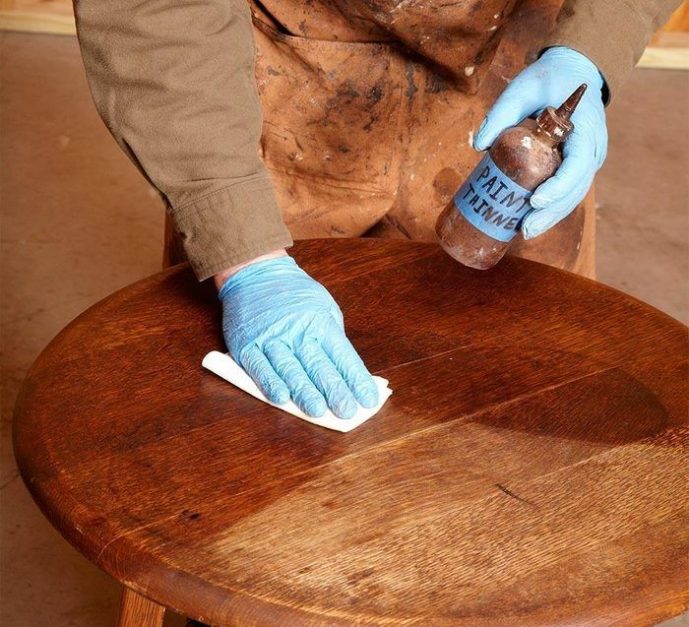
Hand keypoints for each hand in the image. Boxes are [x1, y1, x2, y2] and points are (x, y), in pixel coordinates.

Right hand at [217, 255, 377, 418]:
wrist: (254, 272)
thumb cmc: (294, 294)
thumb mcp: (323, 306)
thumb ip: (333, 336)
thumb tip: (347, 372)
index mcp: (320, 322)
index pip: (342, 355)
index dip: (356, 379)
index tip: (368, 400)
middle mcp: (297, 331)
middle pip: (318, 366)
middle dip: (334, 390)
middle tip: (346, 411)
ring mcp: (271, 338)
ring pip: (290, 369)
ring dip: (304, 392)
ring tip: (317, 411)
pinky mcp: (247, 345)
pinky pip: (259, 367)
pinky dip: (270, 383)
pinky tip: (281, 398)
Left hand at [474, 46, 606, 238]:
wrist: (571, 74)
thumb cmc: (547, 80)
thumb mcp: (523, 88)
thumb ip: (501, 112)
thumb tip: (478, 145)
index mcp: (586, 130)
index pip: (578, 165)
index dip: (559, 187)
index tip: (535, 201)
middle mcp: (592, 150)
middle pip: (576, 189)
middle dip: (551, 213)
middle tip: (525, 228)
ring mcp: (586, 161)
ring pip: (573, 196)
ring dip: (550, 218)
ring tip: (525, 231)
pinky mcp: (575, 168)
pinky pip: (566, 193)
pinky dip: (550, 210)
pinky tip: (530, 223)